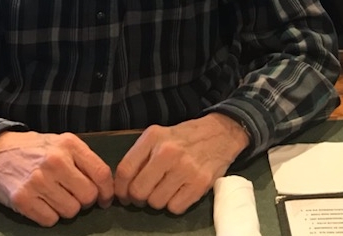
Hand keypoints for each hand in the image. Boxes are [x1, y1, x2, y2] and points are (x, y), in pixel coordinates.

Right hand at [0, 131, 113, 226]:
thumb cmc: (36, 149)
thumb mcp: (62, 143)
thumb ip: (84, 160)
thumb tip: (105, 186)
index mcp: (69, 145)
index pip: (101, 173)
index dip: (107, 191)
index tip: (105, 199)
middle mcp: (55, 161)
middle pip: (88, 195)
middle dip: (87, 201)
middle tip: (77, 197)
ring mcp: (38, 181)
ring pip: (71, 211)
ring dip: (67, 209)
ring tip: (57, 198)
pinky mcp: (22, 199)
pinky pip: (50, 220)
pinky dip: (49, 216)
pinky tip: (43, 204)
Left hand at [114, 113, 248, 214]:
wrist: (222, 133)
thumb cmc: (187, 137)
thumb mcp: (160, 135)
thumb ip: (141, 155)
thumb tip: (123, 185)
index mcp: (154, 137)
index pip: (125, 171)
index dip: (121, 189)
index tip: (124, 194)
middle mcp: (168, 152)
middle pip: (139, 191)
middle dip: (138, 198)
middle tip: (145, 194)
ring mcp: (185, 168)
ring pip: (156, 202)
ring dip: (158, 200)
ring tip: (166, 189)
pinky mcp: (200, 183)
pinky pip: (175, 208)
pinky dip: (175, 204)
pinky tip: (180, 191)